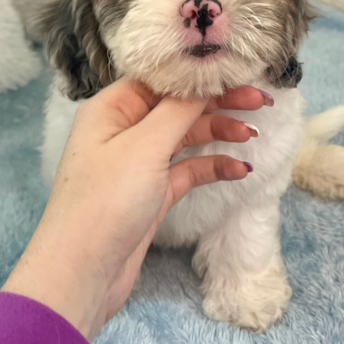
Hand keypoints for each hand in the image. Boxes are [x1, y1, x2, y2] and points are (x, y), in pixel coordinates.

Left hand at [1, 79, 270, 339]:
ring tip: (252, 134)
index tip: (239, 70)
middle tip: (261, 100)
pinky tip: (239, 169)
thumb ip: (178, 109)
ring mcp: (139, 163)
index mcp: (112, 109)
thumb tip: (205, 75)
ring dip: (219, 132)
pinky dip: (214, 166)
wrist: (82, 273)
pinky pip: (189, 170)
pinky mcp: (152, 192)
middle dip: (219, 101)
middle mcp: (124, 130)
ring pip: (187, 136)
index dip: (200, 74)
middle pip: (178, 105)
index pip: (162, 78)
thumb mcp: (144, 148)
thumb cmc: (105, 202)